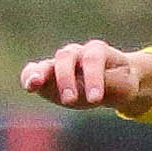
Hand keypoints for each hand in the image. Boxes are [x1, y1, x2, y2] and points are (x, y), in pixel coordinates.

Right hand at [19, 41, 151, 112]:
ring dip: (41, 75)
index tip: (95, 99)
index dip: (93, 78)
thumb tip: (87, 89)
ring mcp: (61, 63)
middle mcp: (77, 53)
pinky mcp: (49, 75)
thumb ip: (107, 85)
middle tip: (69, 100)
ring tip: (34, 85)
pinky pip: (34, 72)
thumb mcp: (123, 85)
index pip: (92, 59)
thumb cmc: (120, 82)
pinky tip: (28, 86)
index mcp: (97, 50)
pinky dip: (29, 77)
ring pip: (49, 63)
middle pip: (67, 57)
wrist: (115, 81)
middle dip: (66, 78)